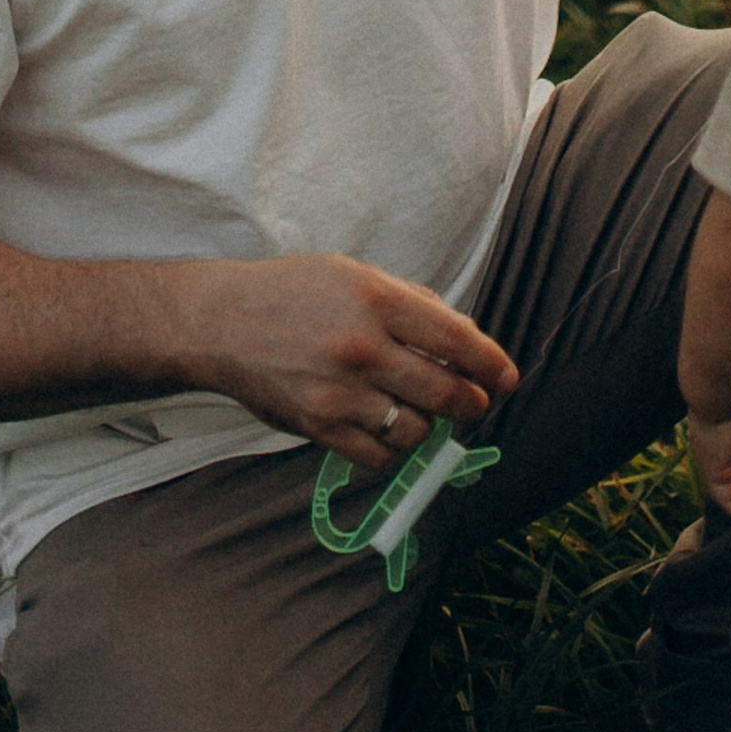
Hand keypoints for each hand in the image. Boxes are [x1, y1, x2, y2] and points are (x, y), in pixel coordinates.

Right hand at [176, 251, 516, 472]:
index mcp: (376, 300)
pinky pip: (378, 457)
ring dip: (428, 426)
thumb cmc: (292, 293)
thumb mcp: (352, 274)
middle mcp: (363, 347)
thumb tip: (460, 338)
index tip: (508, 378)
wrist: (222, 323)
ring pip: (416, 430)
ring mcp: (340, 392)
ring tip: (419, 411)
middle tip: (474, 402)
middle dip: (471, 402)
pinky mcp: (319, 427)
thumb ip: (408, 302)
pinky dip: (392, 449)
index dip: (491, 362)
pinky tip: (386, 430)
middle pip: (445, 391)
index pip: (456, 338)